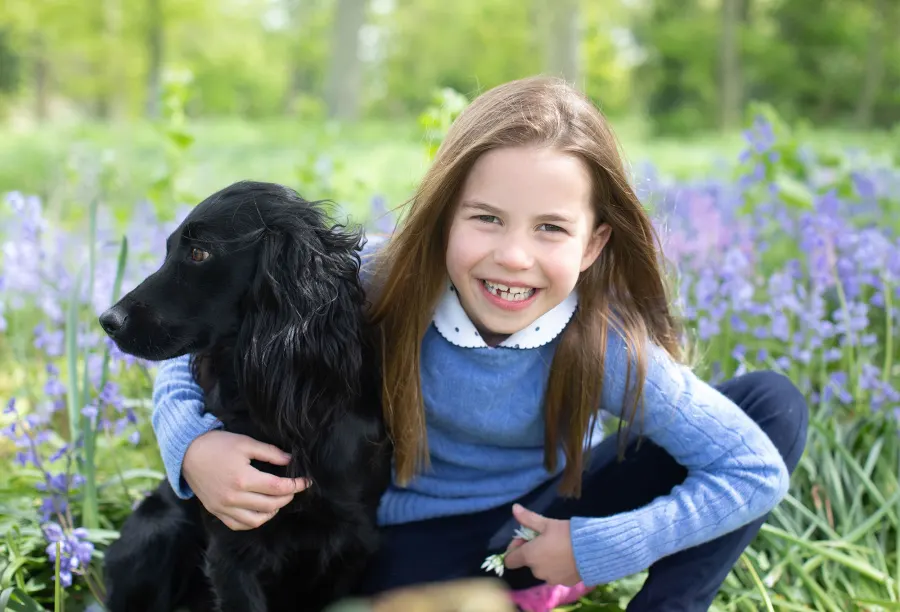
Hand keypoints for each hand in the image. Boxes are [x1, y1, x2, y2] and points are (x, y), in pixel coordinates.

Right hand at [182, 430, 309, 530]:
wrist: (187, 453)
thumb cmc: (217, 445)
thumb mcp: (246, 443)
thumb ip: (270, 452)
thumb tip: (290, 460)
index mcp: (243, 479)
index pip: (277, 488)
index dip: (295, 485)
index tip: (306, 481)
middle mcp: (233, 497)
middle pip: (270, 504)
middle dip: (287, 497)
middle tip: (294, 488)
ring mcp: (224, 507)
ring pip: (256, 520)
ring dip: (272, 511)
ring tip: (279, 500)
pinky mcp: (216, 511)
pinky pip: (239, 525)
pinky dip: (254, 521)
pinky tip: (262, 511)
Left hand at [503, 504, 581, 585]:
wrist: (593, 551)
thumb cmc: (567, 534)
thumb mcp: (547, 523)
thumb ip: (528, 518)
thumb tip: (514, 508)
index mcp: (529, 556)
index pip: (510, 560)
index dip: (515, 548)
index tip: (526, 539)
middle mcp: (537, 571)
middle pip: (528, 562)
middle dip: (534, 552)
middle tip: (547, 539)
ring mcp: (551, 579)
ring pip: (542, 569)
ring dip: (546, 560)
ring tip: (560, 548)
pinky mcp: (564, 583)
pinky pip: (556, 574)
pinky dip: (558, 567)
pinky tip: (568, 557)